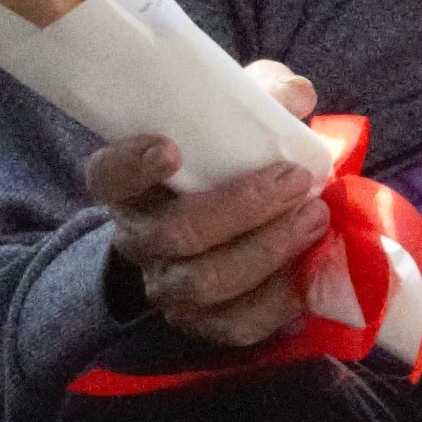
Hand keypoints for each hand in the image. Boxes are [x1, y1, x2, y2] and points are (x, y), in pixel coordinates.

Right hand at [86, 60, 327, 349]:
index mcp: (130, 186)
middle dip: (242, 207)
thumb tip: (295, 95)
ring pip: (206, 281)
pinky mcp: (204, 324)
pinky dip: (279, 298)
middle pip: (175, 234)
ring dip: (268, 249)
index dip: (131, 165)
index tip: (170, 148)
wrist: (229, 231)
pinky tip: (310, 267)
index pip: (107, 176)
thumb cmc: (227, 164)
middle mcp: (140, 239)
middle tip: (296, 180)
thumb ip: (263, 96)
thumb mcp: (237, 120)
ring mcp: (169, 286)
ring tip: (315, 217)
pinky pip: (235, 325)